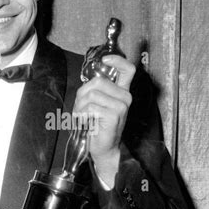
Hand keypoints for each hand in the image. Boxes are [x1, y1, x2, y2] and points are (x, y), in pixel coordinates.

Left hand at [73, 55, 134, 185]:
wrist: (103, 148)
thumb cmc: (98, 126)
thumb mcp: (97, 104)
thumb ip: (96, 90)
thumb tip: (89, 81)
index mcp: (122, 91)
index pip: (128, 69)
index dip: (117, 60)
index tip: (105, 59)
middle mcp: (125, 97)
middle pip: (98, 82)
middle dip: (82, 95)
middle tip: (80, 108)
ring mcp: (122, 106)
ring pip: (92, 95)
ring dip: (80, 107)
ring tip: (83, 117)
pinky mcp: (114, 115)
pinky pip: (91, 107)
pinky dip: (82, 115)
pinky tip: (86, 123)